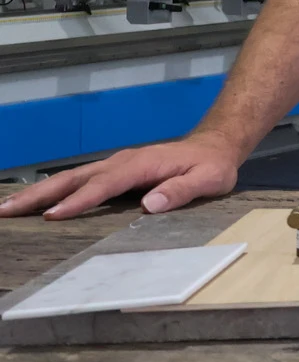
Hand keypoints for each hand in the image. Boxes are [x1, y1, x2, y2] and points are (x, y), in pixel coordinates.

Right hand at [0, 134, 240, 220]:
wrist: (215, 145)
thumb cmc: (212, 166)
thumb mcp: (208, 180)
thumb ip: (181, 191)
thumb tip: (150, 205)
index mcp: (142, 165)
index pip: (104, 184)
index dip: (79, 200)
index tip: (52, 215)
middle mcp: (122, 162)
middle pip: (75, 178)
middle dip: (40, 194)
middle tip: (6, 210)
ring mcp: (116, 165)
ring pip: (71, 177)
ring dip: (38, 192)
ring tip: (7, 207)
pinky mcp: (114, 171)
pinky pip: (78, 180)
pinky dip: (53, 189)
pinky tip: (35, 201)